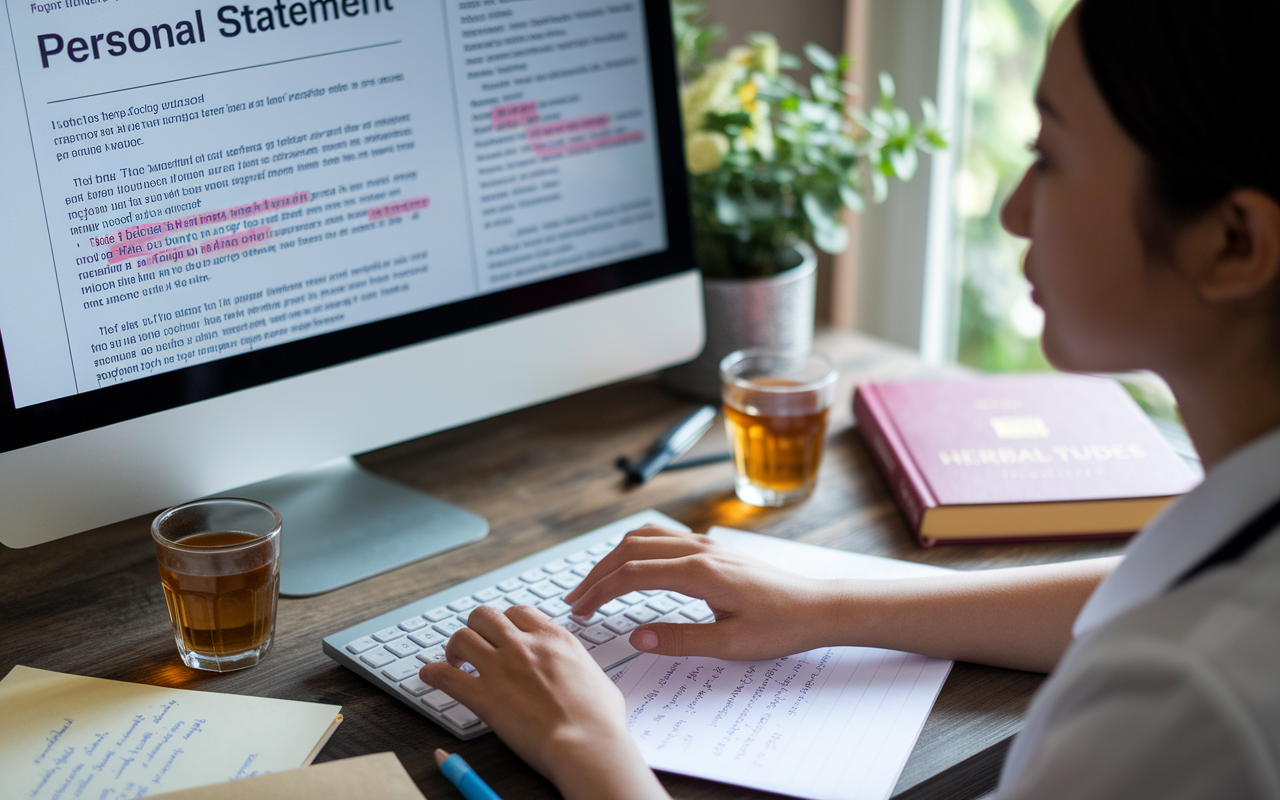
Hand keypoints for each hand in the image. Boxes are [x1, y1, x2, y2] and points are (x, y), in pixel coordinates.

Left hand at [418, 605, 669, 799]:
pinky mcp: (483, 696)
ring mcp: (501, 667)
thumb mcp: (597, 679)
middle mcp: (523, 645)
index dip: (506, 622)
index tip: (503, 635)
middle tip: (475, 646)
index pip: (519, 612)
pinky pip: (444, 676)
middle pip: (485, 615)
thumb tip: (578, 673)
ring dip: (454, 647)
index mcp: (553, 638)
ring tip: (454, 660)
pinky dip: (431, 673)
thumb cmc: (600, 719)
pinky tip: (428, 677)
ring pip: (461, 637)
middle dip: (476, 628)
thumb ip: (579, 667)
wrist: (587, 742)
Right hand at [564, 525, 837, 659]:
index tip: (581, 613)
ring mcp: (706, 545)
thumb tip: (636, 637)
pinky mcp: (712, 549)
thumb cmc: (782, 626)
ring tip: (595, 584)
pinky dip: (635, 549)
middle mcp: (700, 550)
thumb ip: (680, 640)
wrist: (818, 607)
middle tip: (576, 602)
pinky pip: (663, 538)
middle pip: (631, 549)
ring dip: (614, 558)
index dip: (600, 592)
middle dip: (598, 574)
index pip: (633, 574)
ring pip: (645, 537)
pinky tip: (629, 567)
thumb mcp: (730, 645)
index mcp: (700, 572)